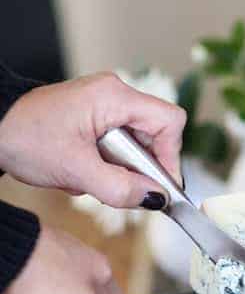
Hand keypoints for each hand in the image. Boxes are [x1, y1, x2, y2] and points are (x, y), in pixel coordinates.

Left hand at [0, 72, 185, 208]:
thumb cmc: (24, 137)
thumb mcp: (76, 171)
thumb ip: (120, 187)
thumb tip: (156, 198)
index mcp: (114, 97)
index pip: (169, 122)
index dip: (171, 156)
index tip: (159, 186)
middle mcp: (115, 94)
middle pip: (155, 135)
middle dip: (139, 167)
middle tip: (117, 186)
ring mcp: (105, 104)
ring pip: (136, 143)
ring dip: (120, 168)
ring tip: (90, 177)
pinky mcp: (95, 116)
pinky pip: (118, 144)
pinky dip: (107, 164)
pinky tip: (84, 170)